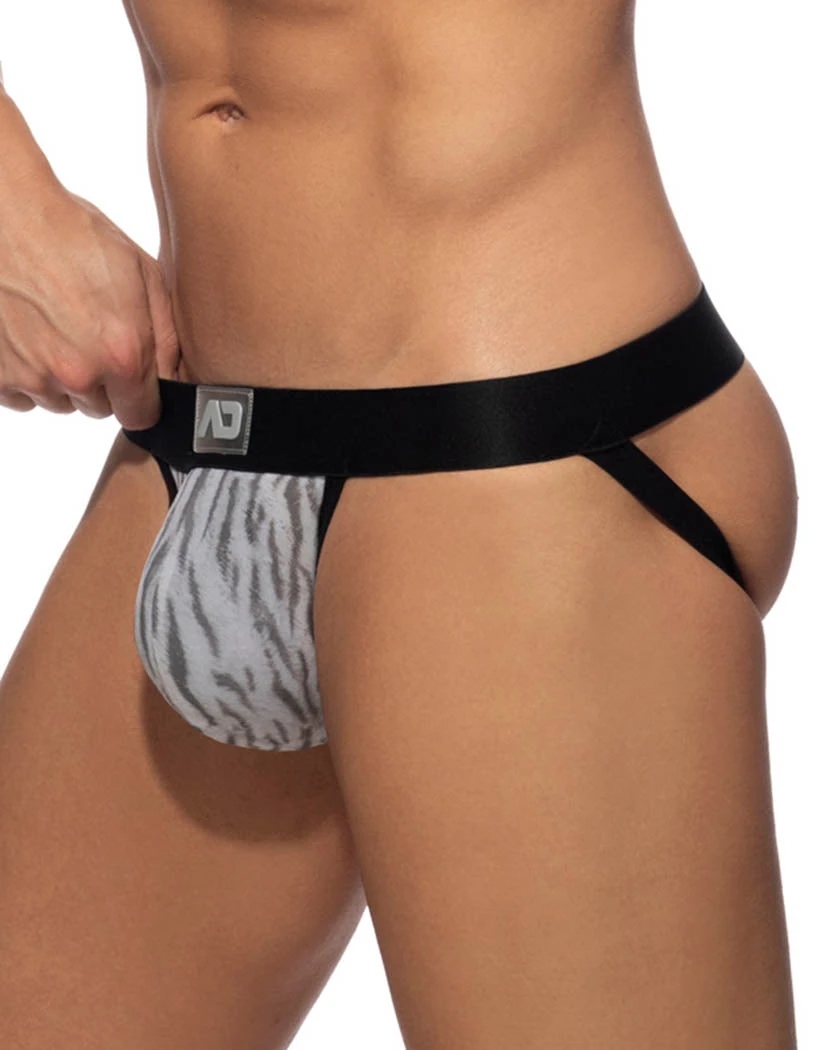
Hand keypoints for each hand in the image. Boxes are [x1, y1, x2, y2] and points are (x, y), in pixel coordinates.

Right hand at [0, 186, 180, 429]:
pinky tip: (30, 334)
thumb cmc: (74, 235)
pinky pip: (22, 396)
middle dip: (102, 382)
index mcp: (122, 356)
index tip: (133, 378)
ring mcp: (31, 376)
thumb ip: (166, 339)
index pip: (142, 416)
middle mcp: (76, 374)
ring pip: (60, 401)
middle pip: (100, 407)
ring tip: (57, 326)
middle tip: (89, 334)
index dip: (140, 397)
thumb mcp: (144, 276)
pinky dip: (27, 374)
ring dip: (63, 378)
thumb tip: (174, 380)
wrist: (6, 213)